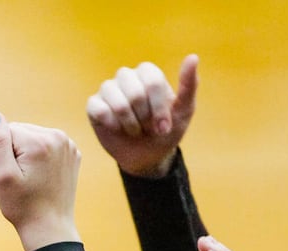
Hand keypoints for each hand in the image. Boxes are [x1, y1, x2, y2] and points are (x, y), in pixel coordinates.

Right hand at [0, 114, 81, 250]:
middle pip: (20, 132)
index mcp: (40, 141)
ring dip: (25, 155)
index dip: (0, 154)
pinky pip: (46, 146)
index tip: (9, 175)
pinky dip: (40, 159)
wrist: (49, 227)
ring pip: (32, 138)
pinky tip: (41, 177)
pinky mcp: (72, 153)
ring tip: (29, 179)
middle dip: (13, 152)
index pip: (6, 132)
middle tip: (18, 179)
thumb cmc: (22, 205)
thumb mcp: (2, 175)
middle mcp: (58, 136)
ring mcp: (68, 144)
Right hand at [86, 55, 197, 178]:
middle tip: (147, 128)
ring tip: (134, 130)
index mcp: (148, 73)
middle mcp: (127, 77)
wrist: (146, 156)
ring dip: (129, 123)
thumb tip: (193, 57)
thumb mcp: (184, 110)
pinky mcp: (93, 105)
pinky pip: (100, 110)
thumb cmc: (166, 131)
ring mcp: (108, 90)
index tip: (163, 126)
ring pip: (118, 102)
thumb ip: (189, 84)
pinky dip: (112, 124)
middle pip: (135, 93)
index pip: (152, 82)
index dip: (158, 108)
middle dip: (144, 118)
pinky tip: (117, 129)